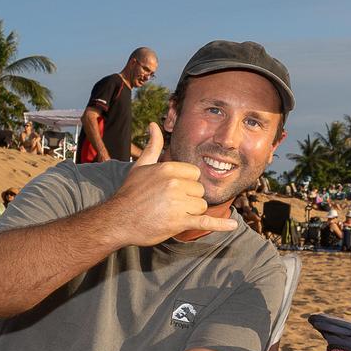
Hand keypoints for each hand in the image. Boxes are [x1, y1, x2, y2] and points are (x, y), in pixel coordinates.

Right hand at [99, 123, 236, 244]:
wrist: (117, 220)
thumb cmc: (130, 193)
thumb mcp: (140, 166)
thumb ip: (153, 146)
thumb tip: (154, 124)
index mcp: (169, 169)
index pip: (195, 174)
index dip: (186, 183)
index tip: (172, 190)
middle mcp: (175, 184)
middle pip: (199, 190)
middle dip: (188, 198)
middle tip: (168, 204)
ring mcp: (178, 204)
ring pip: (201, 206)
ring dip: (190, 212)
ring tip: (170, 213)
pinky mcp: (179, 223)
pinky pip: (205, 222)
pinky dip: (220, 225)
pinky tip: (232, 226)